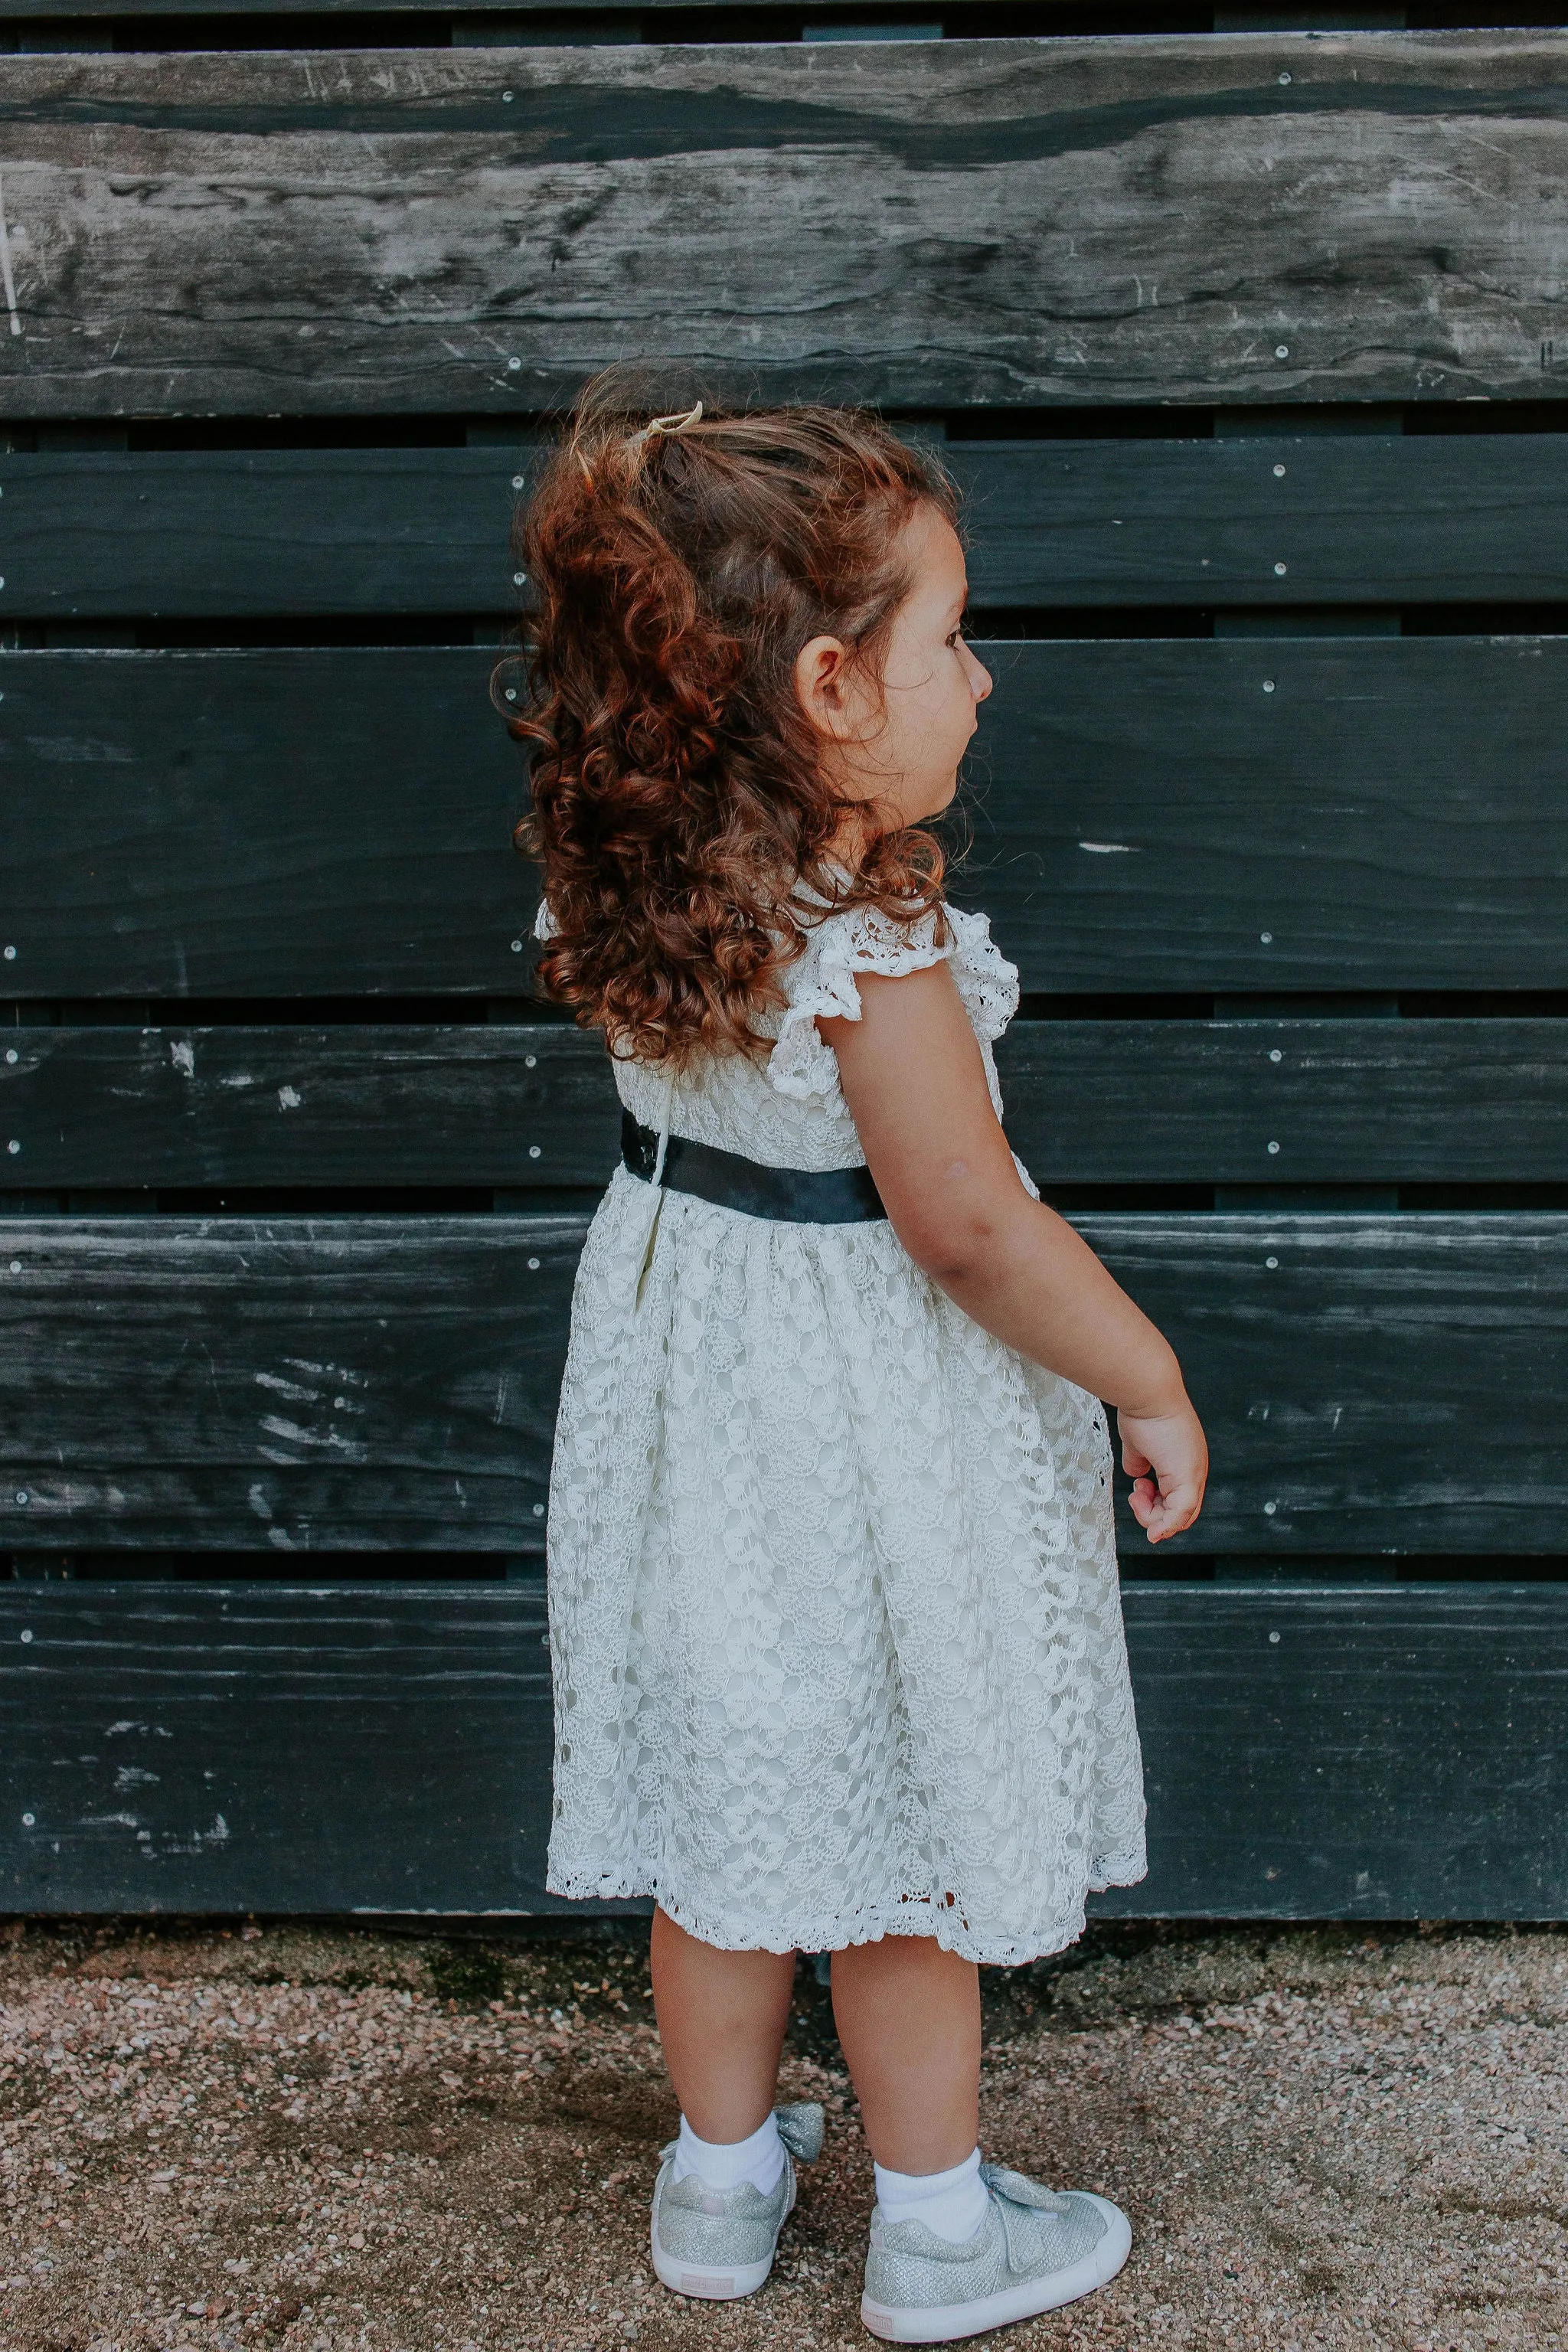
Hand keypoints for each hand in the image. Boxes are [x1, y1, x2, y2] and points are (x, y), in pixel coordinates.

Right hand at [1118, 1397, 1207, 1543]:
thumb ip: (1139, 1461)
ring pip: (1182, 1517)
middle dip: (1155, 1515)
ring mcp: (1194, 1473)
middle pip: (1183, 1512)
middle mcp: (1195, 1468)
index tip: (1138, 1498)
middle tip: (1136, 1499)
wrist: (1149, 1394)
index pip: (1180, 1496)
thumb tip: (1136, 1474)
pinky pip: (1180, 1514)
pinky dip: (1165, 1527)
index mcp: (1186, 1459)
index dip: (1160, 1507)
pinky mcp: (1187, 1478)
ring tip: (1136, 1495)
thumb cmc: (1144, 1410)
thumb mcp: (1138, 1444)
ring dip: (1153, 1517)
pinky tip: (1150, 1528)